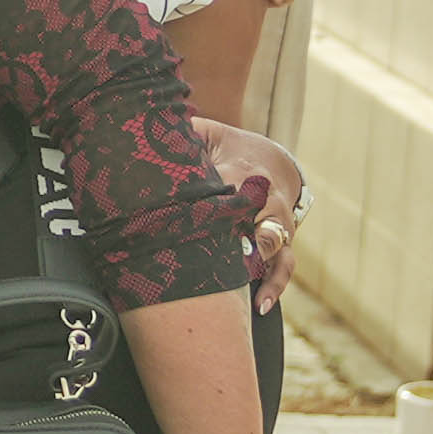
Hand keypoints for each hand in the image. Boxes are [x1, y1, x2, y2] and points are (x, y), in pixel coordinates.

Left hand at [193, 119, 308, 310]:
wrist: (267, 160)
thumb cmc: (222, 151)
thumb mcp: (204, 135)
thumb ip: (182, 135)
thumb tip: (148, 126)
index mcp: (243, 171)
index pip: (231, 185)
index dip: (216, 198)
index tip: (200, 213)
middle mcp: (265, 198)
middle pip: (259, 216)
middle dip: (247, 233)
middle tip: (228, 256)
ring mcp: (277, 223)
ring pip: (277, 246)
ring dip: (266, 270)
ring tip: (252, 298)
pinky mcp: (283, 244)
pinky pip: (284, 267)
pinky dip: (275, 287)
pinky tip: (259, 306)